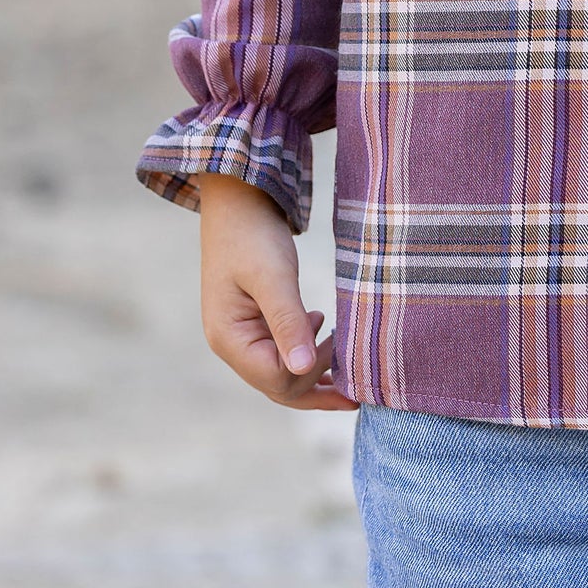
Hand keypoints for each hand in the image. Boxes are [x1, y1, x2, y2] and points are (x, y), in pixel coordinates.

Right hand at [195, 171, 358, 410]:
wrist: (238, 201)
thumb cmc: (253, 233)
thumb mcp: (274, 275)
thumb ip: (287, 322)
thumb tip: (303, 369)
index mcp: (229, 339)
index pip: (276, 379)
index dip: (311, 369)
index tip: (338, 339)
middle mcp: (231, 346)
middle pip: (278, 387)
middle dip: (317, 384)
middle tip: (358, 370)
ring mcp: (242, 337)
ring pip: (281, 376)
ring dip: (315, 376)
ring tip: (351, 374)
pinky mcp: (255, 324)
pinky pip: (281, 354)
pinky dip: (306, 356)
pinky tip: (326, 339)